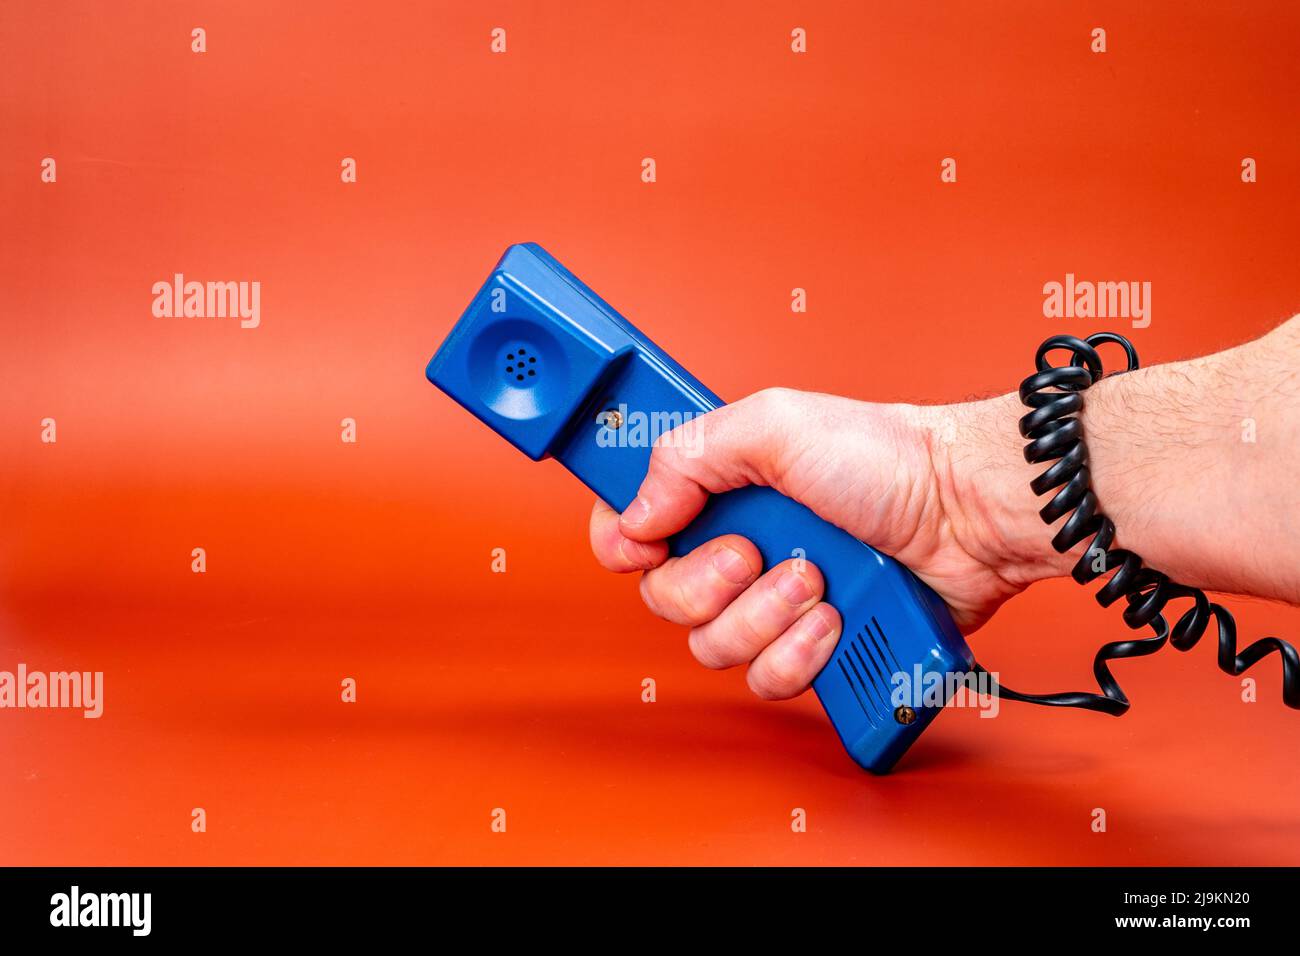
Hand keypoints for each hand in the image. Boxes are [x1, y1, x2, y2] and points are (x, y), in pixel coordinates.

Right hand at [588, 387, 1060, 699]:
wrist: (969, 513)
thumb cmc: (890, 458)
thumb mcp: (776, 425)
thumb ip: (687, 455)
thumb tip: (634, 514)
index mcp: (722, 489)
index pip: (634, 526)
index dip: (624, 544)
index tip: (643, 546)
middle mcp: (741, 547)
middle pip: (666, 598)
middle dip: (709, 584)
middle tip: (755, 553)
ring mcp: (776, 601)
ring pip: (715, 646)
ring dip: (763, 616)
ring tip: (815, 581)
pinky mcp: (814, 647)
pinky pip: (768, 680)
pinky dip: (798, 654)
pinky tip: (834, 620)